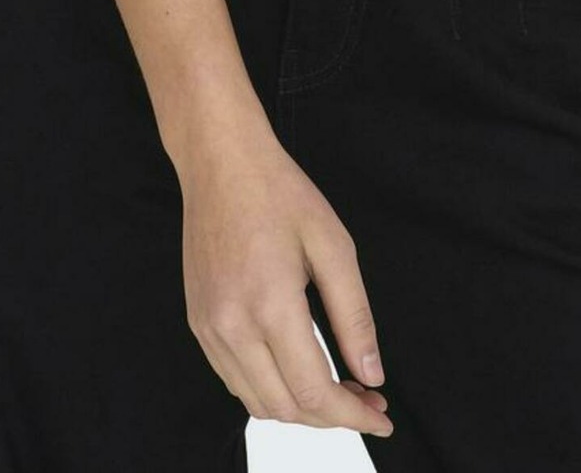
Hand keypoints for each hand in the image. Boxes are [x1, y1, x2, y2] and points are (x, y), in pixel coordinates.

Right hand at [178, 123, 393, 438]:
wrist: (220, 163)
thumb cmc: (278, 193)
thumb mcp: (333, 246)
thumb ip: (354, 317)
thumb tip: (371, 375)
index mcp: (269, 304)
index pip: (313, 392)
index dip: (352, 415)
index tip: (382, 417)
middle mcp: (231, 326)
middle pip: (285, 407)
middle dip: (332, 417)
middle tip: (368, 399)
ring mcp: (209, 328)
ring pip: (258, 402)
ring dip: (300, 409)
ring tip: (338, 388)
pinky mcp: (199, 323)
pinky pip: (235, 379)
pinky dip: (270, 389)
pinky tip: (297, 370)